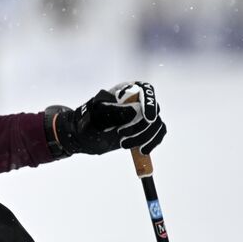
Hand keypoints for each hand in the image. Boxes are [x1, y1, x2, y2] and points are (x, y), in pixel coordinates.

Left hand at [48, 81, 166, 155]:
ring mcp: (143, 116)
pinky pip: (158, 134)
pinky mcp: (145, 130)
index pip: (145, 90)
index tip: (148, 118)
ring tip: (124, 145)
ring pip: (156, 124)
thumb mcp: (96, 115)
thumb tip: (135, 110)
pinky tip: (142, 151)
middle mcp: (138, 101)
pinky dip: (152, 143)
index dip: (149, 103)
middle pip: (153, 110)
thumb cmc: (88, 121)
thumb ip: (114, 111)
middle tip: (121, 135)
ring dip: (145, 137)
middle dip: (141, 126)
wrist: (84, 136)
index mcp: (126, 91)